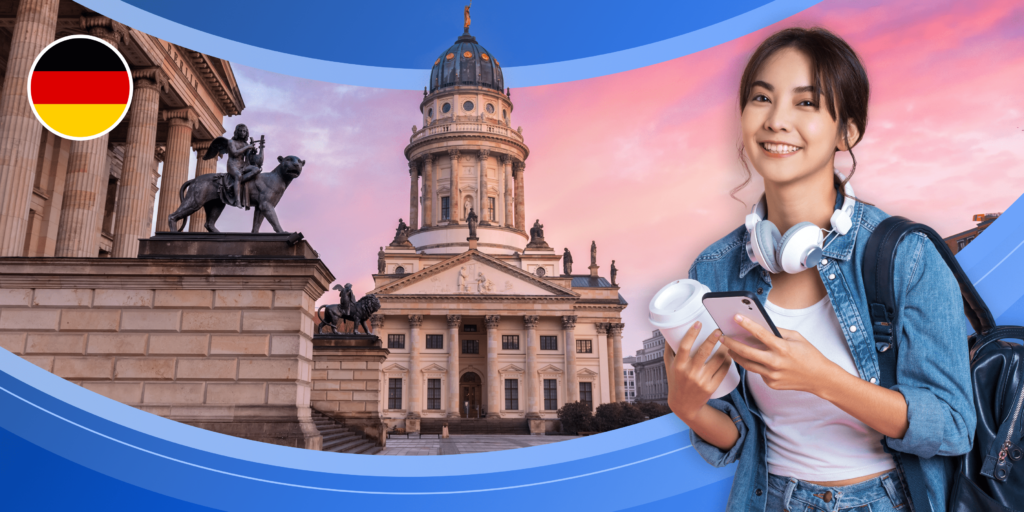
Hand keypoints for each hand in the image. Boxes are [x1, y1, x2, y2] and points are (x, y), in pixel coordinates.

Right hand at [665, 322, 732, 423]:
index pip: (684, 346)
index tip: (698, 323)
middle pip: (704, 351)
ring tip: (726, 343)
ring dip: (724, 349)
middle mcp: (690, 372)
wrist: (684, 405)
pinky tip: (729, 356)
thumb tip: (671, 330)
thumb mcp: (669, 365)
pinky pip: (723, 371)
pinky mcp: (711, 387)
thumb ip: (670, 349)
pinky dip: (728, 361)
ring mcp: (701, 380)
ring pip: (717, 360)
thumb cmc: (676, 381)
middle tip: (719, 330)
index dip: (692, 333)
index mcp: (679, 365)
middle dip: (713, 338)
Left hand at [719, 314, 833, 393]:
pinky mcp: (771, 384)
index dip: (747, 325)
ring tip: (729, 347)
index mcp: (783, 349)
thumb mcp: (796, 338)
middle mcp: (776, 363)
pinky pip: (758, 372)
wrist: (820, 379)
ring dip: (736, 355)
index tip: (735, 317)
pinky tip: (753, 359)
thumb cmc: (809, 356)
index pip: (760, 334)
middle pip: (747, 352)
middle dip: (731, 343)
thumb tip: (760, 326)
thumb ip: (778, 332)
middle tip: (721, 337)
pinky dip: (754, 365)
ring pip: (748, 365)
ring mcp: (773, 376)